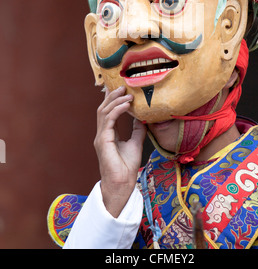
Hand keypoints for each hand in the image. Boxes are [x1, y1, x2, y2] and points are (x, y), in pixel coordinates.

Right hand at [94, 86, 146, 216]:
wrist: (122, 184)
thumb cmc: (127, 167)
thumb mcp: (135, 143)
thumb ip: (137, 130)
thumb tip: (143, 118)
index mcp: (107, 134)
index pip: (108, 112)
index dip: (112, 100)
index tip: (121, 89)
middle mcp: (102, 134)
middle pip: (104, 109)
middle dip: (112, 96)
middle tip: (123, 87)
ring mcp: (101, 137)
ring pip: (104, 112)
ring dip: (116, 101)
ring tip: (126, 94)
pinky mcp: (103, 141)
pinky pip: (109, 121)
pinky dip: (117, 110)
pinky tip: (126, 105)